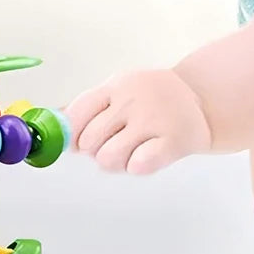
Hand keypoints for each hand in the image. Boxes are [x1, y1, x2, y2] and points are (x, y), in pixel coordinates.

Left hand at [66, 69, 211, 173]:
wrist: (203, 99)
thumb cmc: (154, 99)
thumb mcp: (119, 91)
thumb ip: (88, 108)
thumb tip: (51, 121)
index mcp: (115, 87)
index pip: (76, 114)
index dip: (73, 135)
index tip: (80, 141)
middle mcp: (131, 100)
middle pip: (89, 142)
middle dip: (96, 150)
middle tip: (116, 143)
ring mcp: (152, 119)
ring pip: (108, 158)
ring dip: (116, 162)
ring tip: (133, 150)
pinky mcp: (172, 141)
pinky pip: (137, 166)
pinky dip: (136, 166)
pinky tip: (146, 155)